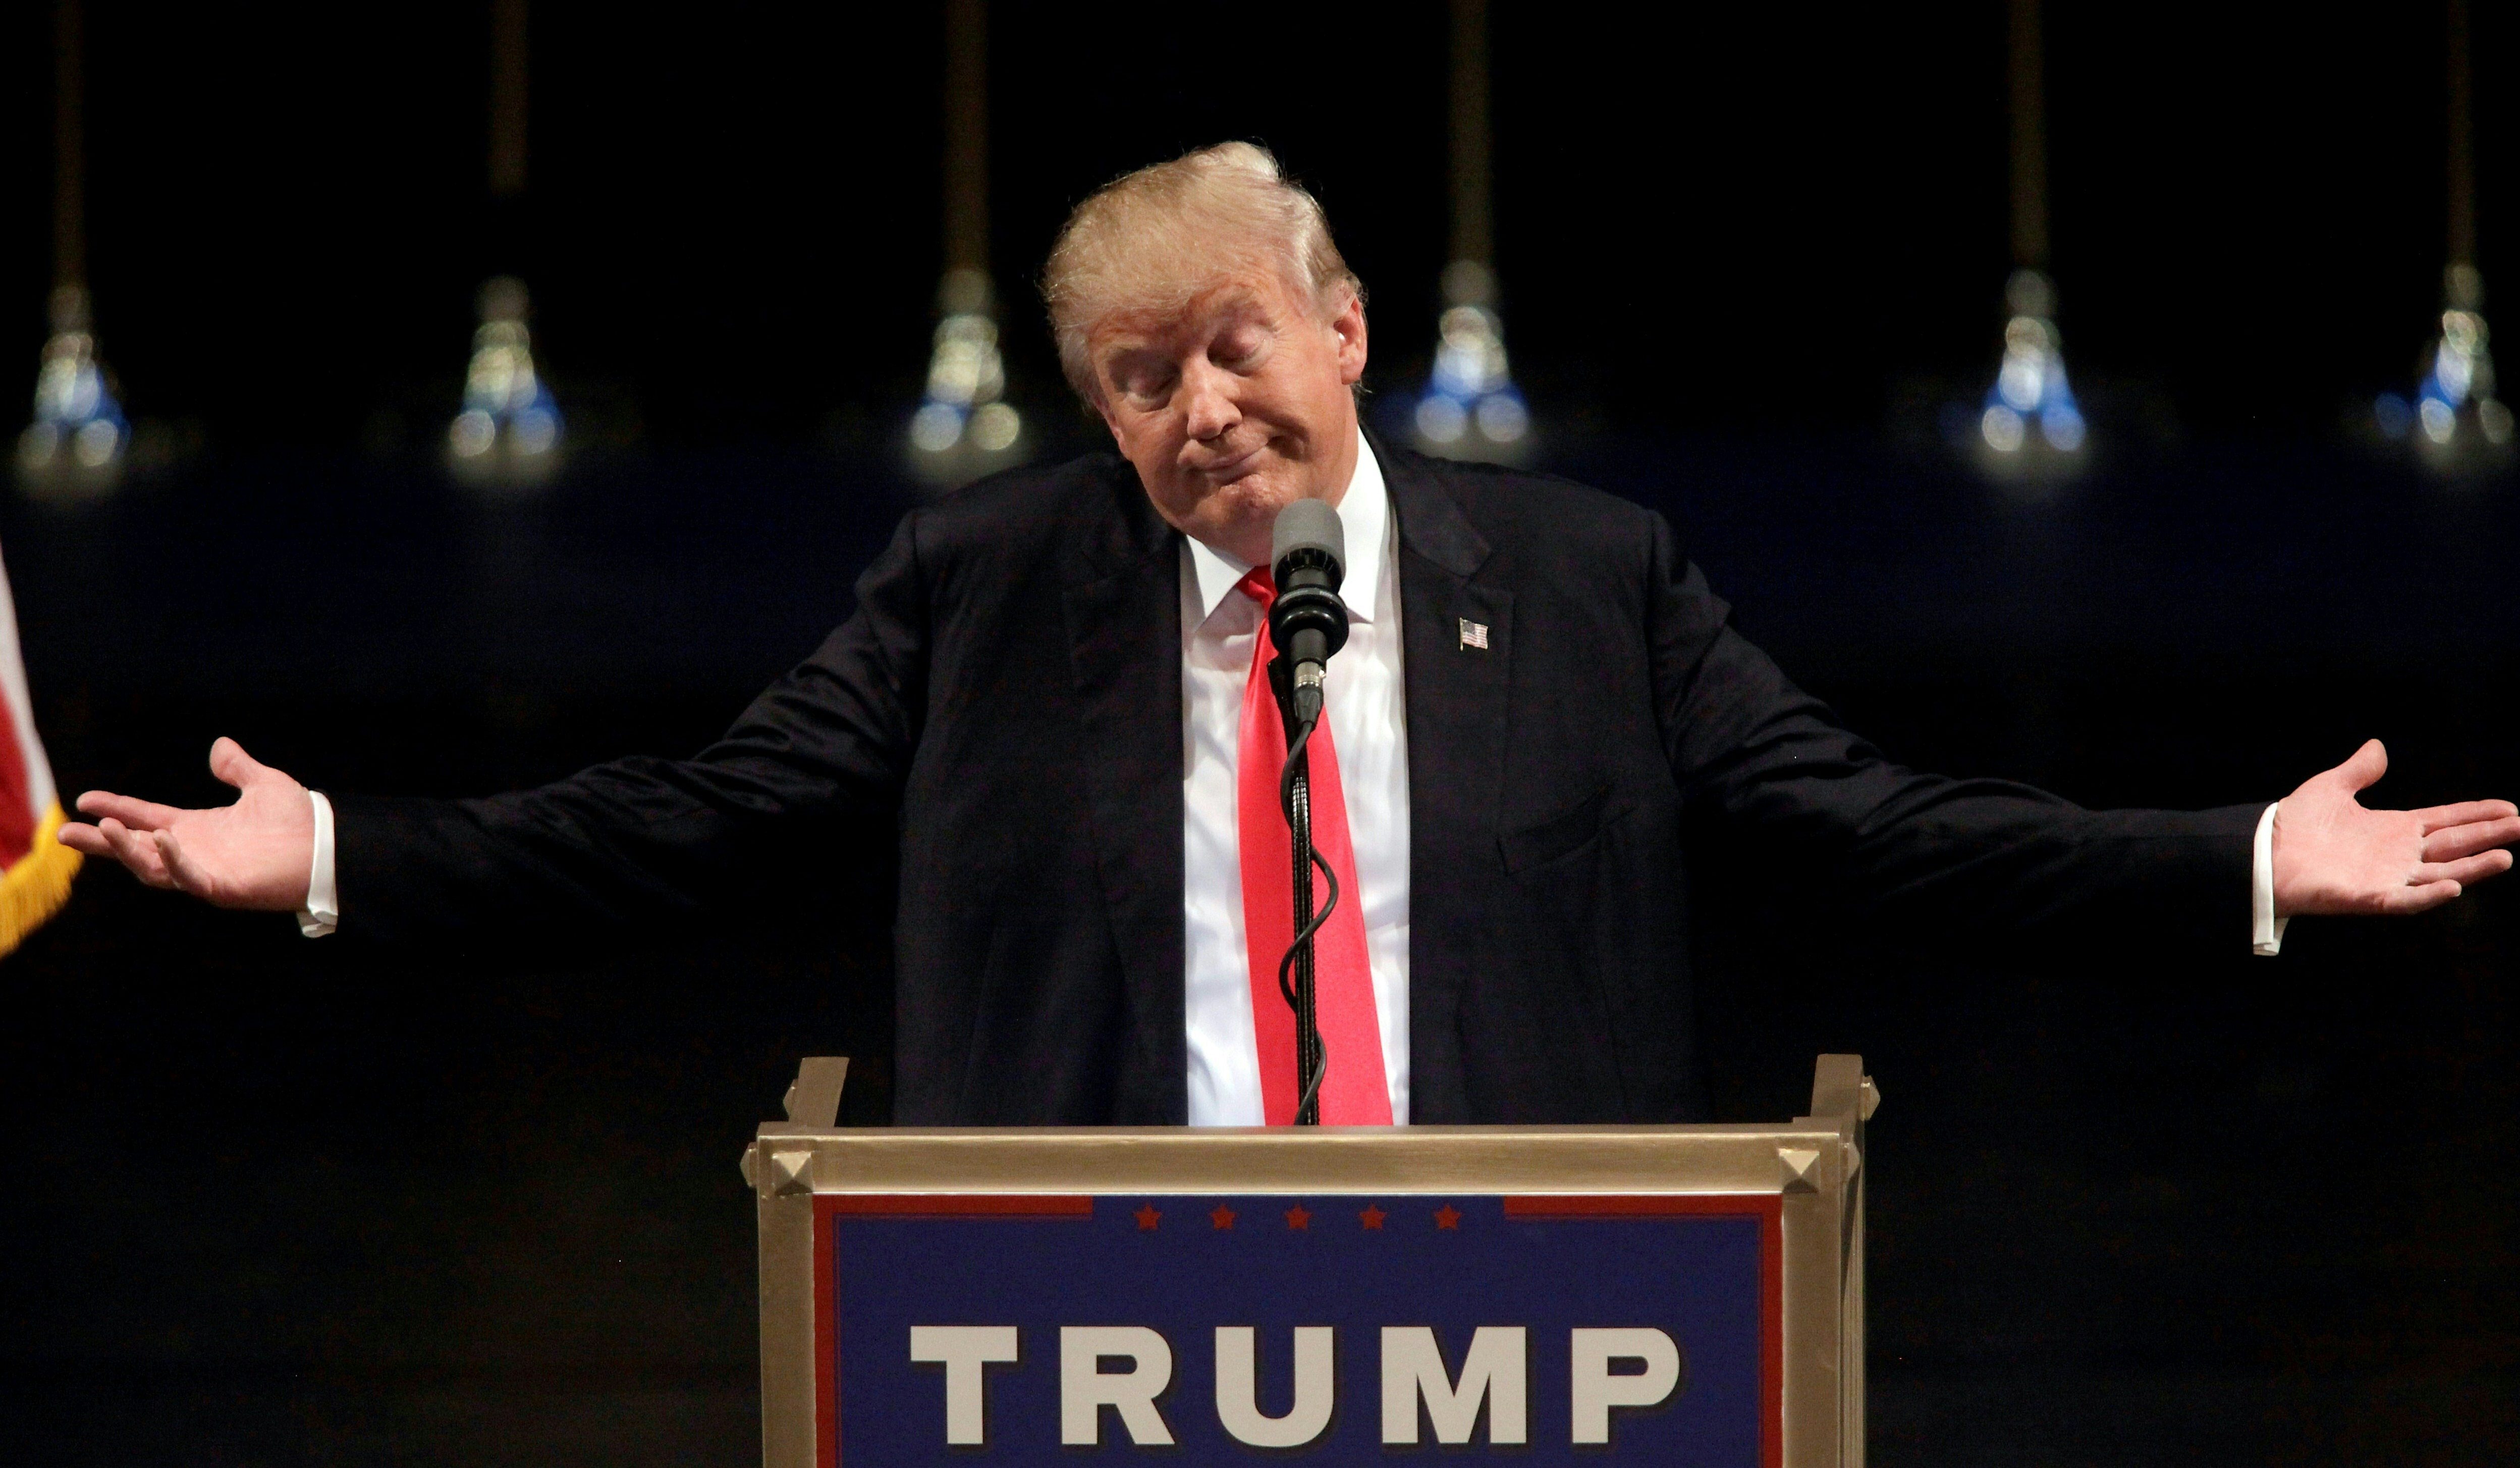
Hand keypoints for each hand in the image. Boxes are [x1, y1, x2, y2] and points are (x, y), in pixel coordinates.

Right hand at [57, 737, 315, 910]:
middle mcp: (194, 851)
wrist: (329, 846)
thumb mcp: (264, 785)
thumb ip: (237, 768)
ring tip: (106, 828)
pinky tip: (161, 839)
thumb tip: (220, 746)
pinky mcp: (223, 887)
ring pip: (153, 868)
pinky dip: (174, 861)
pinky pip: (189, 877)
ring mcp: (206, 871)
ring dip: (128, 850)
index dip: (117, 808)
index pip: (146, 817)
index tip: (85, 799)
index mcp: (198, 828)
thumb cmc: (299, 821)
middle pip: (136, 848)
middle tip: (65, 832)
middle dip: (102, 842)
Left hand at [2272, 739, 2519, 916]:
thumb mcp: (2330, 788)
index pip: (2445, 820)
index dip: (2476, 814)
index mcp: (2393, 829)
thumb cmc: (2295, 824)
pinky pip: (2404, 899)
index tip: (2510, 807)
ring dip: (2472, 868)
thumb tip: (2377, 746)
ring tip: (2505, 857)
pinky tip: (2452, 886)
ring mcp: (2385, 878)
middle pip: (2452, 845)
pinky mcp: (2367, 897)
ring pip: (2439, 874)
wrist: (2262, 852)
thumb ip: (2358, 770)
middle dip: (2487, 837)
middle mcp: (2397, 855)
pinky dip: (2427, 895)